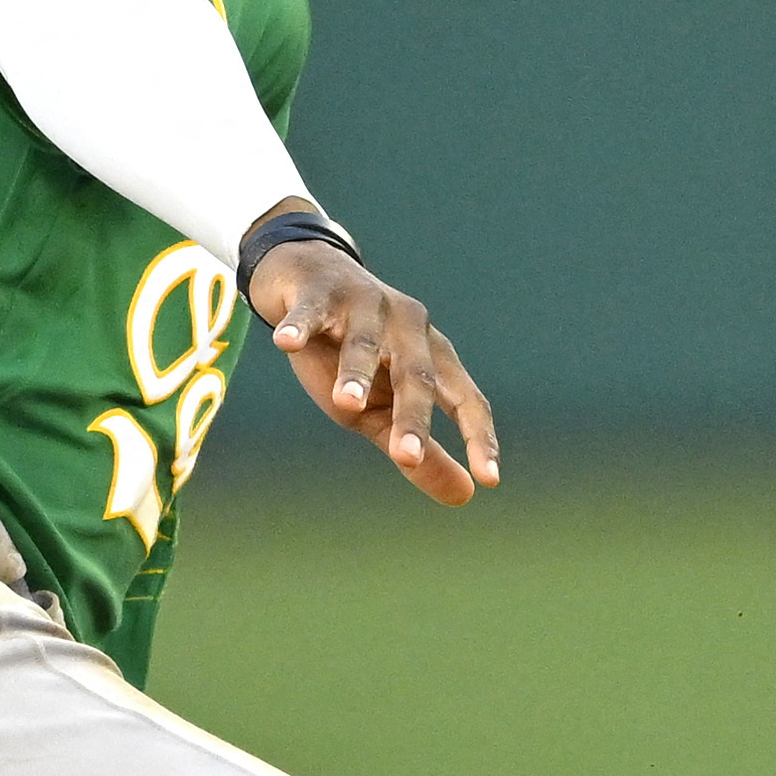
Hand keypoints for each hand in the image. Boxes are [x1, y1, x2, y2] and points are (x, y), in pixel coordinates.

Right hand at [249, 236, 499, 502]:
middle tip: (407, 457)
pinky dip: (299, 326)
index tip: (488, 479)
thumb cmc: (349, 354)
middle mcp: (409, 325)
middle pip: (415, 375)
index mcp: (432, 355)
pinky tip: (287, 342)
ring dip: (356, 373)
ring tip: (345, 405)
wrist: (307, 280)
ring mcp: (365, 303)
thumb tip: (466, 496)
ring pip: (365, 342)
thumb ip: (421, 450)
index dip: (477, 436)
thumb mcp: (383, 407)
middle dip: (411, 417)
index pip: (463, 398)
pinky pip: (309, 311)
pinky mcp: (318, 291)